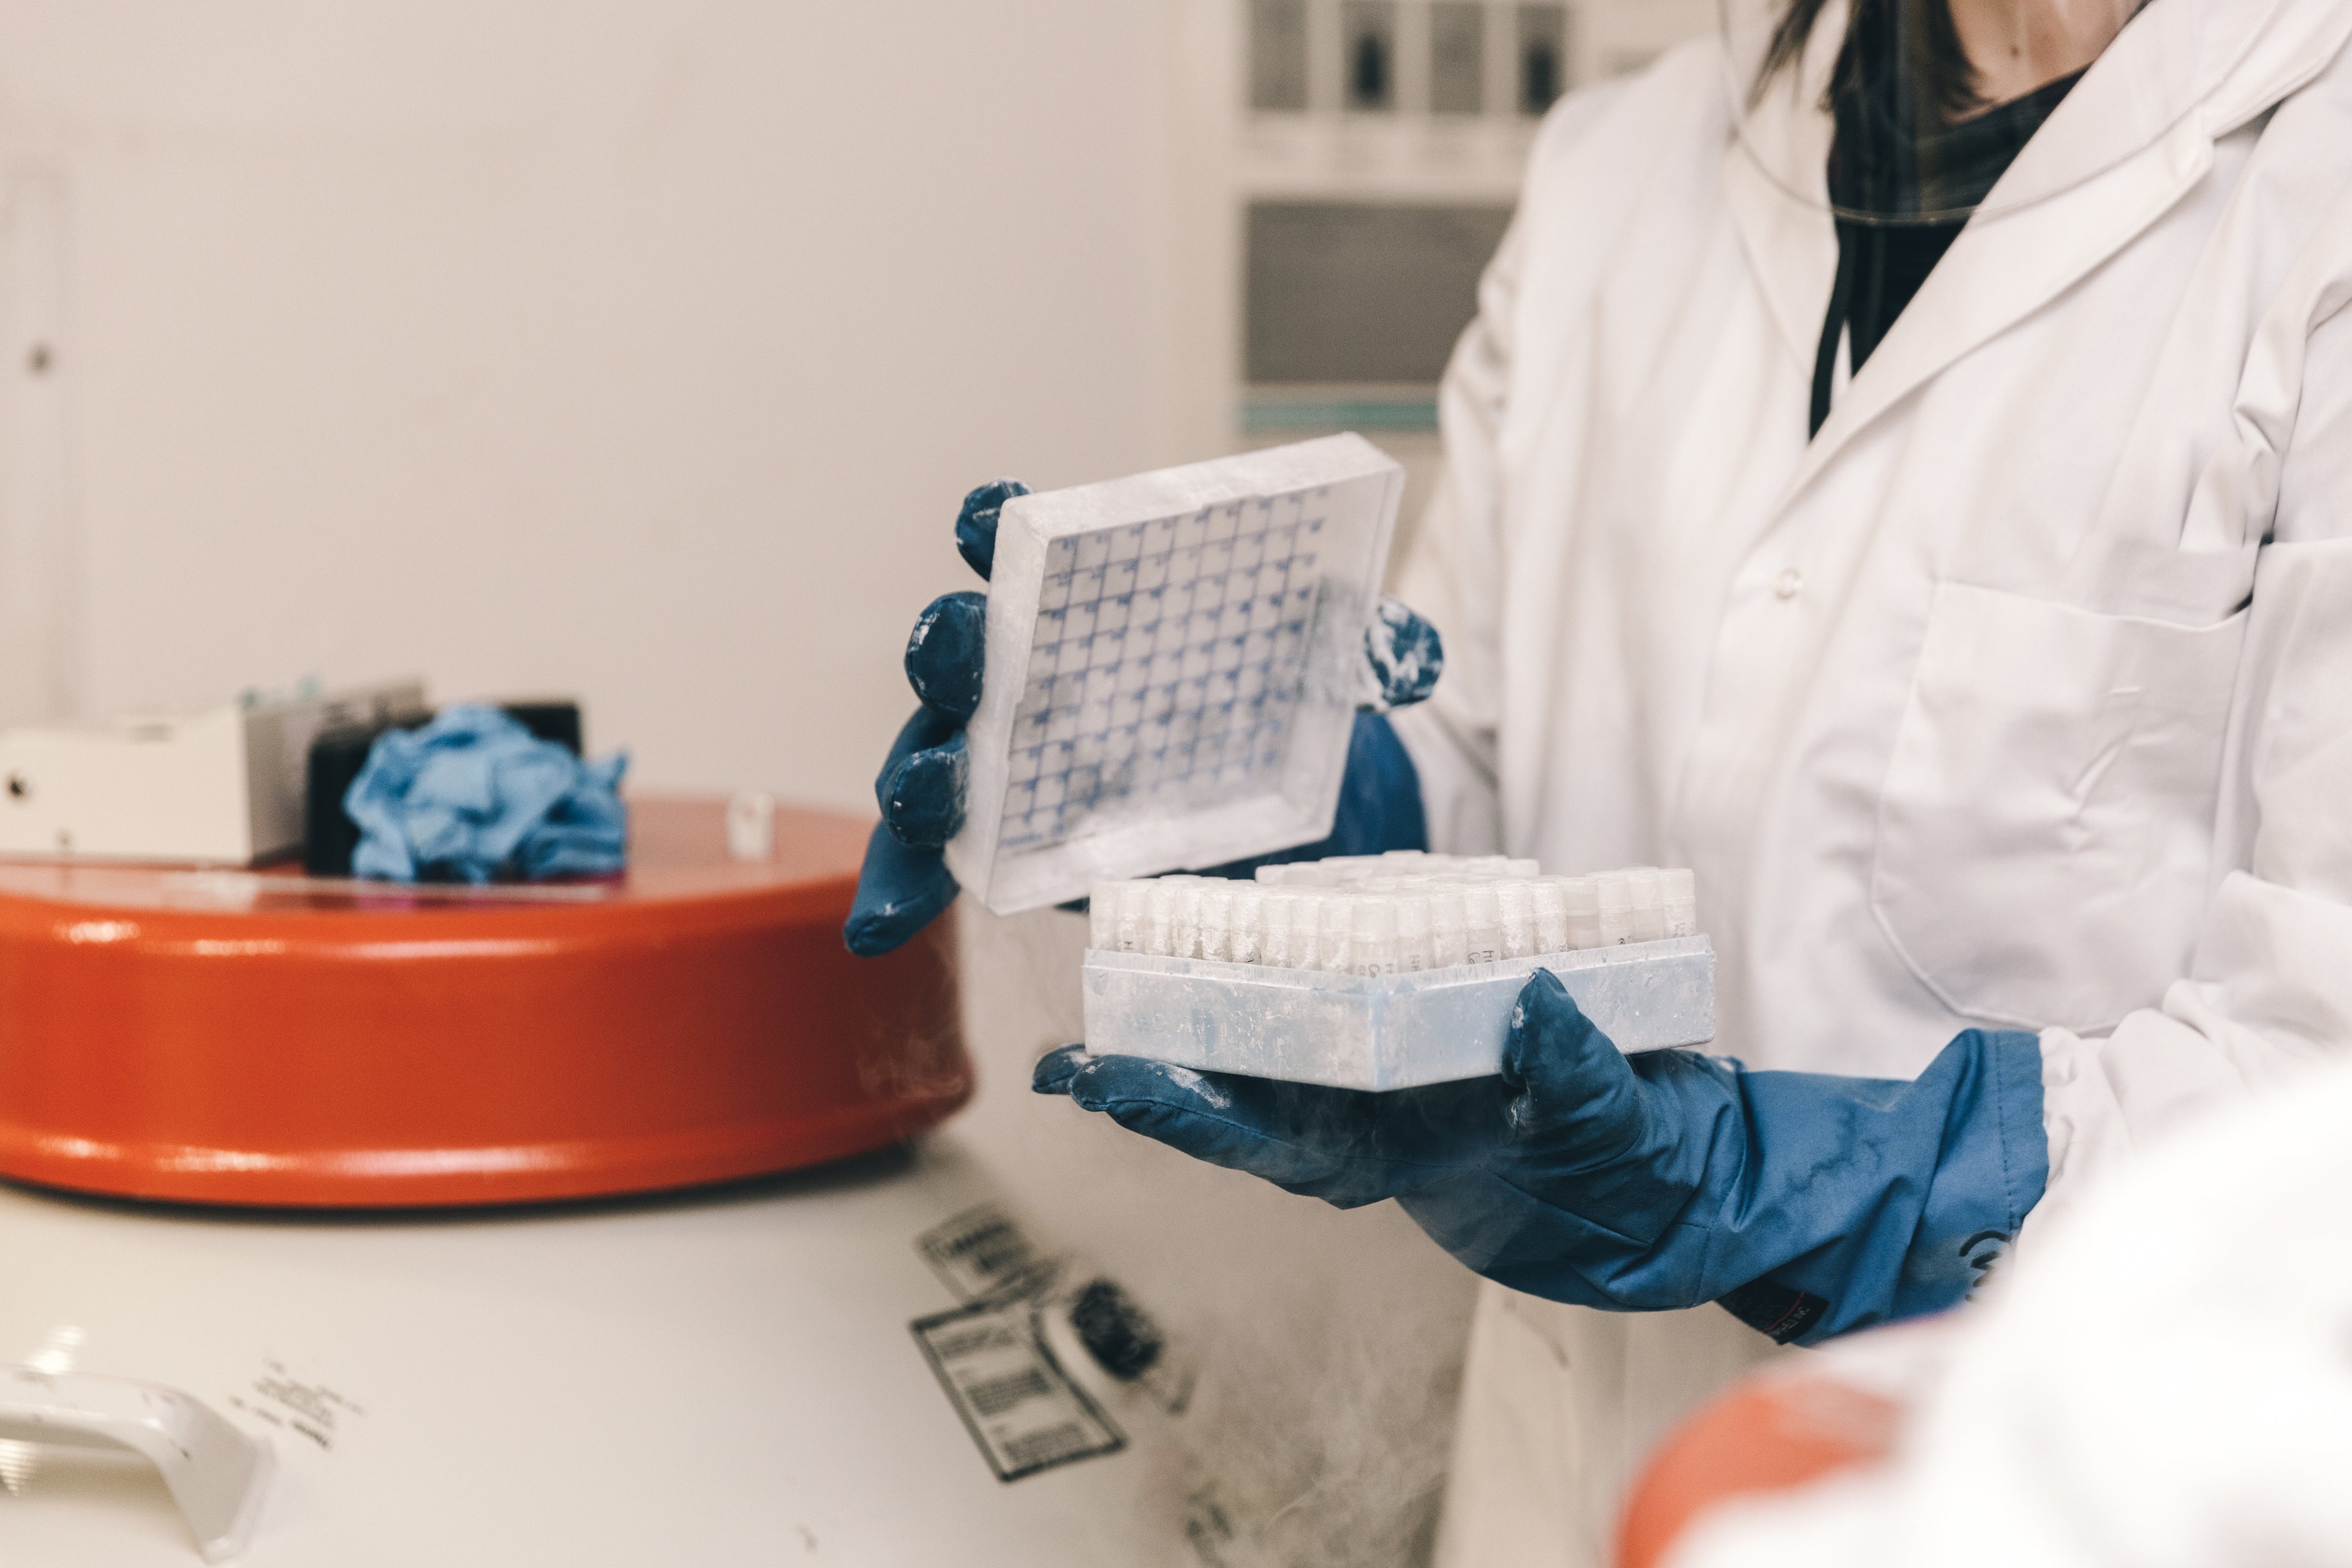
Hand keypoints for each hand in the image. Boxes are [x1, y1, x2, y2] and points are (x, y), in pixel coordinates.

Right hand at [844, 478, 1445, 956]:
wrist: (1296, 816)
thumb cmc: (1283, 712)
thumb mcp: (1335, 677)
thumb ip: (1366, 650)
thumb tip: (1409, 655)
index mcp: (1085, 603)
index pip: (1028, 545)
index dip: (1000, 525)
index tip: (992, 517)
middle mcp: (1027, 674)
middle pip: (964, 650)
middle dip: (951, 647)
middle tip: (964, 658)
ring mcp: (1008, 763)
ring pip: (931, 758)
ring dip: (916, 777)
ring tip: (929, 801)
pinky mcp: (1006, 845)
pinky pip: (936, 864)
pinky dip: (900, 890)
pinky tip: (880, 932)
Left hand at [1036, 971, 2046, 1344]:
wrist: (1656, 1172)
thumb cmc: (1625, 1171)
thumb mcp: (1611, 1129)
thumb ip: (1574, 1076)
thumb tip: (1531, 1006)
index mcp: (1391, 1155)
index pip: (1264, 1141)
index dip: (1180, 1110)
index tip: (1101, 1078)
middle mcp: (1361, 1116)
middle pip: (1231, 1089)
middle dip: (1147, 1055)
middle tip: (1060, 1020)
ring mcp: (1373, 1073)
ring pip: (1261, 1038)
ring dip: (1193, 993)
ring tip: (1113, 936)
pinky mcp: (1398, 1024)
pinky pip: (1315, 992)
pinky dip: (1266, 954)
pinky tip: (1227, 903)